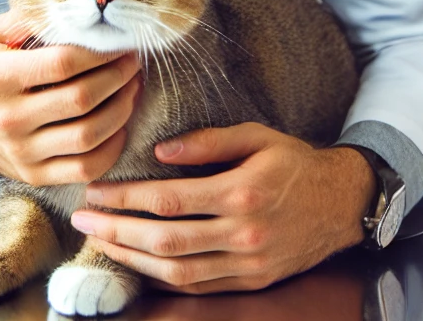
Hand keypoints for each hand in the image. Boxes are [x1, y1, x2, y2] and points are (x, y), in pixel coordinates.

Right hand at [0, 10, 141, 184]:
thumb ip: (25, 18)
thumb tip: (65, 5)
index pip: (61, 63)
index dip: (99, 52)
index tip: (119, 42)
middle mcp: (8, 118)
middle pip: (81, 99)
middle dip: (118, 77)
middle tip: (133, 61)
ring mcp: (23, 152)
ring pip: (88, 135)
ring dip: (122, 109)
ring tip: (133, 87)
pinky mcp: (37, 177)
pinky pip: (86, 167)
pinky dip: (112, 146)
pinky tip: (120, 123)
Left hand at [68, 123, 375, 294]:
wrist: (340, 202)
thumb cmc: (292, 162)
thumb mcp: (255, 136)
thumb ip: (207, 141)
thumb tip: (160, 151)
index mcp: (242, 192)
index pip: (169, 200)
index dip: (126, 198)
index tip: (96, 190)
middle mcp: (244, 233)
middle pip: (167, 240)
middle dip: (117, 230)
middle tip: (82, 219)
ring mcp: (248, 263)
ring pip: (178, 271)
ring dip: (132, 259)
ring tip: (100, 241)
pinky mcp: (252, 282)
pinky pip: (199, 287)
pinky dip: (164, 279)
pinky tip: (138, 263)